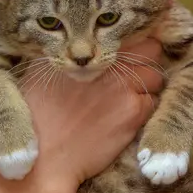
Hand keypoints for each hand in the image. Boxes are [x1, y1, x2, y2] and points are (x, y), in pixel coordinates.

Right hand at [24, 39, 162, 189]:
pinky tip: (127, 116)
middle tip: (136, 72)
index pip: (127, 34)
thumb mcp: (40, 72)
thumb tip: (78, 45)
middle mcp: (110, 64)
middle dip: (147, 59)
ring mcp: (125, 88)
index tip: (127, 52)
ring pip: (156, 77)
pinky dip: (144, 108)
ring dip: (147, 85)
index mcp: (88, 50)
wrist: (47, 157)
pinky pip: (153, 103)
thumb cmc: (36, 117)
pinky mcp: (134, 113)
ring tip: (130, 97)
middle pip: (151, 49)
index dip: (131, 42)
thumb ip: (65, 53)